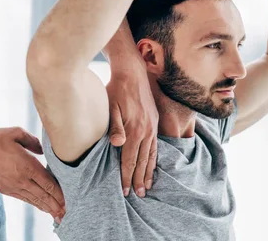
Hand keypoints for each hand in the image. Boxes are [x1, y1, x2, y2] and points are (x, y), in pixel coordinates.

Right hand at [0, 127, 65, 222]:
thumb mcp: (17, 133)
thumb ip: (33, 141)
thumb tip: (43, 149)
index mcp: (27, 165)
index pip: (48, 183)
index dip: (59, 193)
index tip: (68, 199)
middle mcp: (21, 179)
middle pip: (43, 195)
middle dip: (56, 205)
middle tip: (66, 213)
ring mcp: (13, 186)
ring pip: (34, 199)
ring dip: (47, 207)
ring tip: (57, 215)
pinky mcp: (6, 189)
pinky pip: (24, 198)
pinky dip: (34, 204)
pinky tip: (41, 206)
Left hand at [106, 58, 158, 197]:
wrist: (132, 72)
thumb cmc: (115, 89)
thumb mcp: (110, 107)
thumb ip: (114, 127)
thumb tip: (118, 144)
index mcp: (135, 130)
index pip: (129, 160)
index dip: (126, 176)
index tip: (124, 191)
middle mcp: (146, 131)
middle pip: (142, 161)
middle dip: (139, 179)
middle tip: (137, 195)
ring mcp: (152, 126)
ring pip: (151, 155)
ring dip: (148, 171)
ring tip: (147, 185)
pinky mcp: (154, 121)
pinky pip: (156, 145)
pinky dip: (154, 158)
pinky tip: (152, 164)